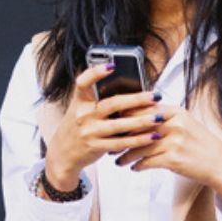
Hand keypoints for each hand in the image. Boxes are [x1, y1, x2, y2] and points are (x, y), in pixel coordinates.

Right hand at [42, 64, 166, 190]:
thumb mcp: (82, 109)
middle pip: (111, 104)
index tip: (112, 66)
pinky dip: (138, 140)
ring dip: (142, 121)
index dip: (96, 73)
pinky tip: (152, 136)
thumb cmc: (79, 126)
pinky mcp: (95, 147)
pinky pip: (121, 143)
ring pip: (119, 125)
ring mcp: (89, 132)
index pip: (83, 83)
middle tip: (155, 96)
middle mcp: (82, 115)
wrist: (62, 153)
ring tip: (159, 117)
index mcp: (79, 101)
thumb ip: (99, 99)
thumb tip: (131, 89)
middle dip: (136, 99)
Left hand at [112, 102, 221, 219]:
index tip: (112, 122)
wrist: (221, 165)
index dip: (125, 115)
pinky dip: (138, 165)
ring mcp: (174, 141)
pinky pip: (147, 161)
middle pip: (138, 127)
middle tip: (110, 143)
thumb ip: (165, 119)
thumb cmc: (201, 146)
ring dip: (126, 155)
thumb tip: (138, 117)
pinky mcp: (173, 159)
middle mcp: (175, 124)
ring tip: (118, 160)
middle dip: (121, 136)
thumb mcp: (186, 125)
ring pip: (140, 146)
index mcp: (177, 112)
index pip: (143, 109)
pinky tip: (133, 168)